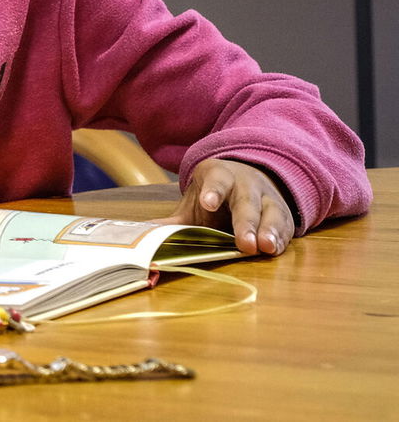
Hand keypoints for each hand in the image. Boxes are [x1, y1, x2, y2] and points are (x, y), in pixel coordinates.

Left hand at [161, 157, 293, 256]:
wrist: (248, 178)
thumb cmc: (214, 197)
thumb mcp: (194, 202)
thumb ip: (174, 219)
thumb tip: (142, 232)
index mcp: (219, 176)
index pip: (216, 181)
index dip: (212, 192)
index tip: (207, 203)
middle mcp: (246, 185)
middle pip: (246, 202)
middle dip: (245, 223)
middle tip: (244, 243)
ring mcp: (267, 198)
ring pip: (271, 213)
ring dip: (269, 231)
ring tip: (265, 247)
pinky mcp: (283, 215)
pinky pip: (284, 227)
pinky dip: (281, 238)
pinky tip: (275, 249)